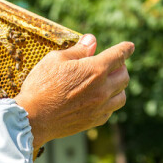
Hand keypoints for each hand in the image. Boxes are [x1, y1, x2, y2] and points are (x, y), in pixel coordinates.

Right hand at [14, 34, 133, 150]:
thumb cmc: (41, 85)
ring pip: (121, 96)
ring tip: (107, 84)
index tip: (130, 46)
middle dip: (120, 67)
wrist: (33, 118)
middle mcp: (102, 89)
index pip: (119, 55)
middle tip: (111, 65)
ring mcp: (99, 107)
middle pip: (124, 76)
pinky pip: (110, 111)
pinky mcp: (93, 121)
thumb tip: (92, 40)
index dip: (125, 49)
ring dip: (117, 87)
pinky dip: (109, 103)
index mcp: (95, 70)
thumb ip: (78, 50)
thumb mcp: (56, 59)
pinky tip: (99, 100)